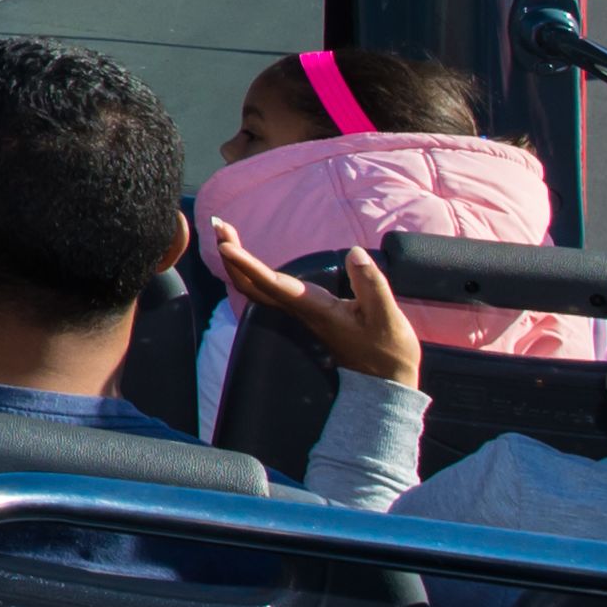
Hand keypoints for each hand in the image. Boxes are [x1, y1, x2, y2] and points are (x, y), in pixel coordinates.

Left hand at [208, 220, 425, 386]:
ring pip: (257, 288)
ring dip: (239, 261)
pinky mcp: (306, 313)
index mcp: (314, 308)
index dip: (246, 264)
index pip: (271, 283)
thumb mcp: (387, 317)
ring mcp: (300, 313)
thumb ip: (371, 284)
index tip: (224, 245)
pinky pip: (268, 291)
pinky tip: (250, 259)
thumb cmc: (388, 350)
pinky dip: (253, 270)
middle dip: (232, 255)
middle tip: (218, 225)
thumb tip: (353, 253)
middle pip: (252, 285)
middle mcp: (300, 310)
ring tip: (226, 232)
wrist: (387, 381)